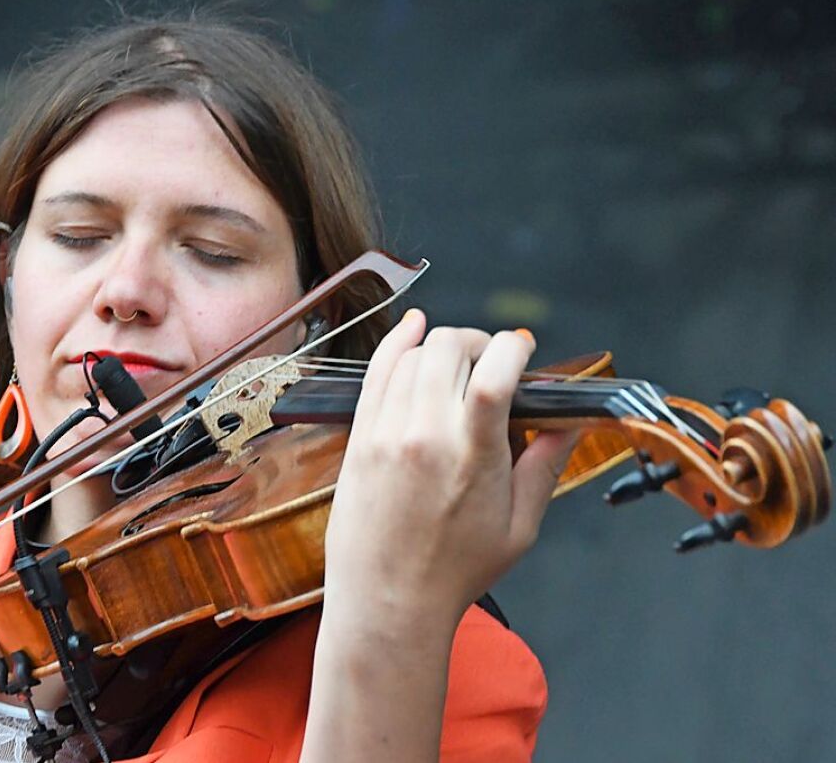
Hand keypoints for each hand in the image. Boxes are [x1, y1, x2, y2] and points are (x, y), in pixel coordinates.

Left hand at [324, 309, 576, 629]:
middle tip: (492, 363)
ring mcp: (386, 432)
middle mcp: (424, 435)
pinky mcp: (361, 437)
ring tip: (459, 362)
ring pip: (413, 353)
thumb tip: (568, 423)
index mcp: (472, 456)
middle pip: (450, 347)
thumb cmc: (453, 572)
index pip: (493, 372)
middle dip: (480, 342)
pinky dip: (396, 341)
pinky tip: (412, 328)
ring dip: (443, 344)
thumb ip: (544, 466)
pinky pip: (375, 371)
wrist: (387, 601)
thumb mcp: (519, 527)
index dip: (513, 346)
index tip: (524, 348)